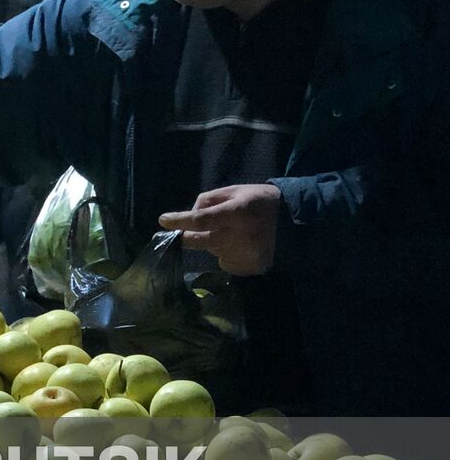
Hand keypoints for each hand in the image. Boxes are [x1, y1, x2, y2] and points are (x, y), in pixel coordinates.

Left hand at [159, 184, 282, 275]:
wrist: (295, 226)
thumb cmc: (261, 202)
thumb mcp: (236, 191)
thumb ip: (210, 200)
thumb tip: (190, 215)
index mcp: (238, 213)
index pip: (201, 220)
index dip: (180, 221)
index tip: (163, 220)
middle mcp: (241, 237)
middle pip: (200, 241)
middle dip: (185, 237)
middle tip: (177, 232)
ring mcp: (245, 255)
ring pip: (212, 250)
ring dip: (213, 242)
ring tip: (234, 232)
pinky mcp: (249, 268)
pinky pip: (224, 261)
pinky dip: (225, 253)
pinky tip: (241, 245)